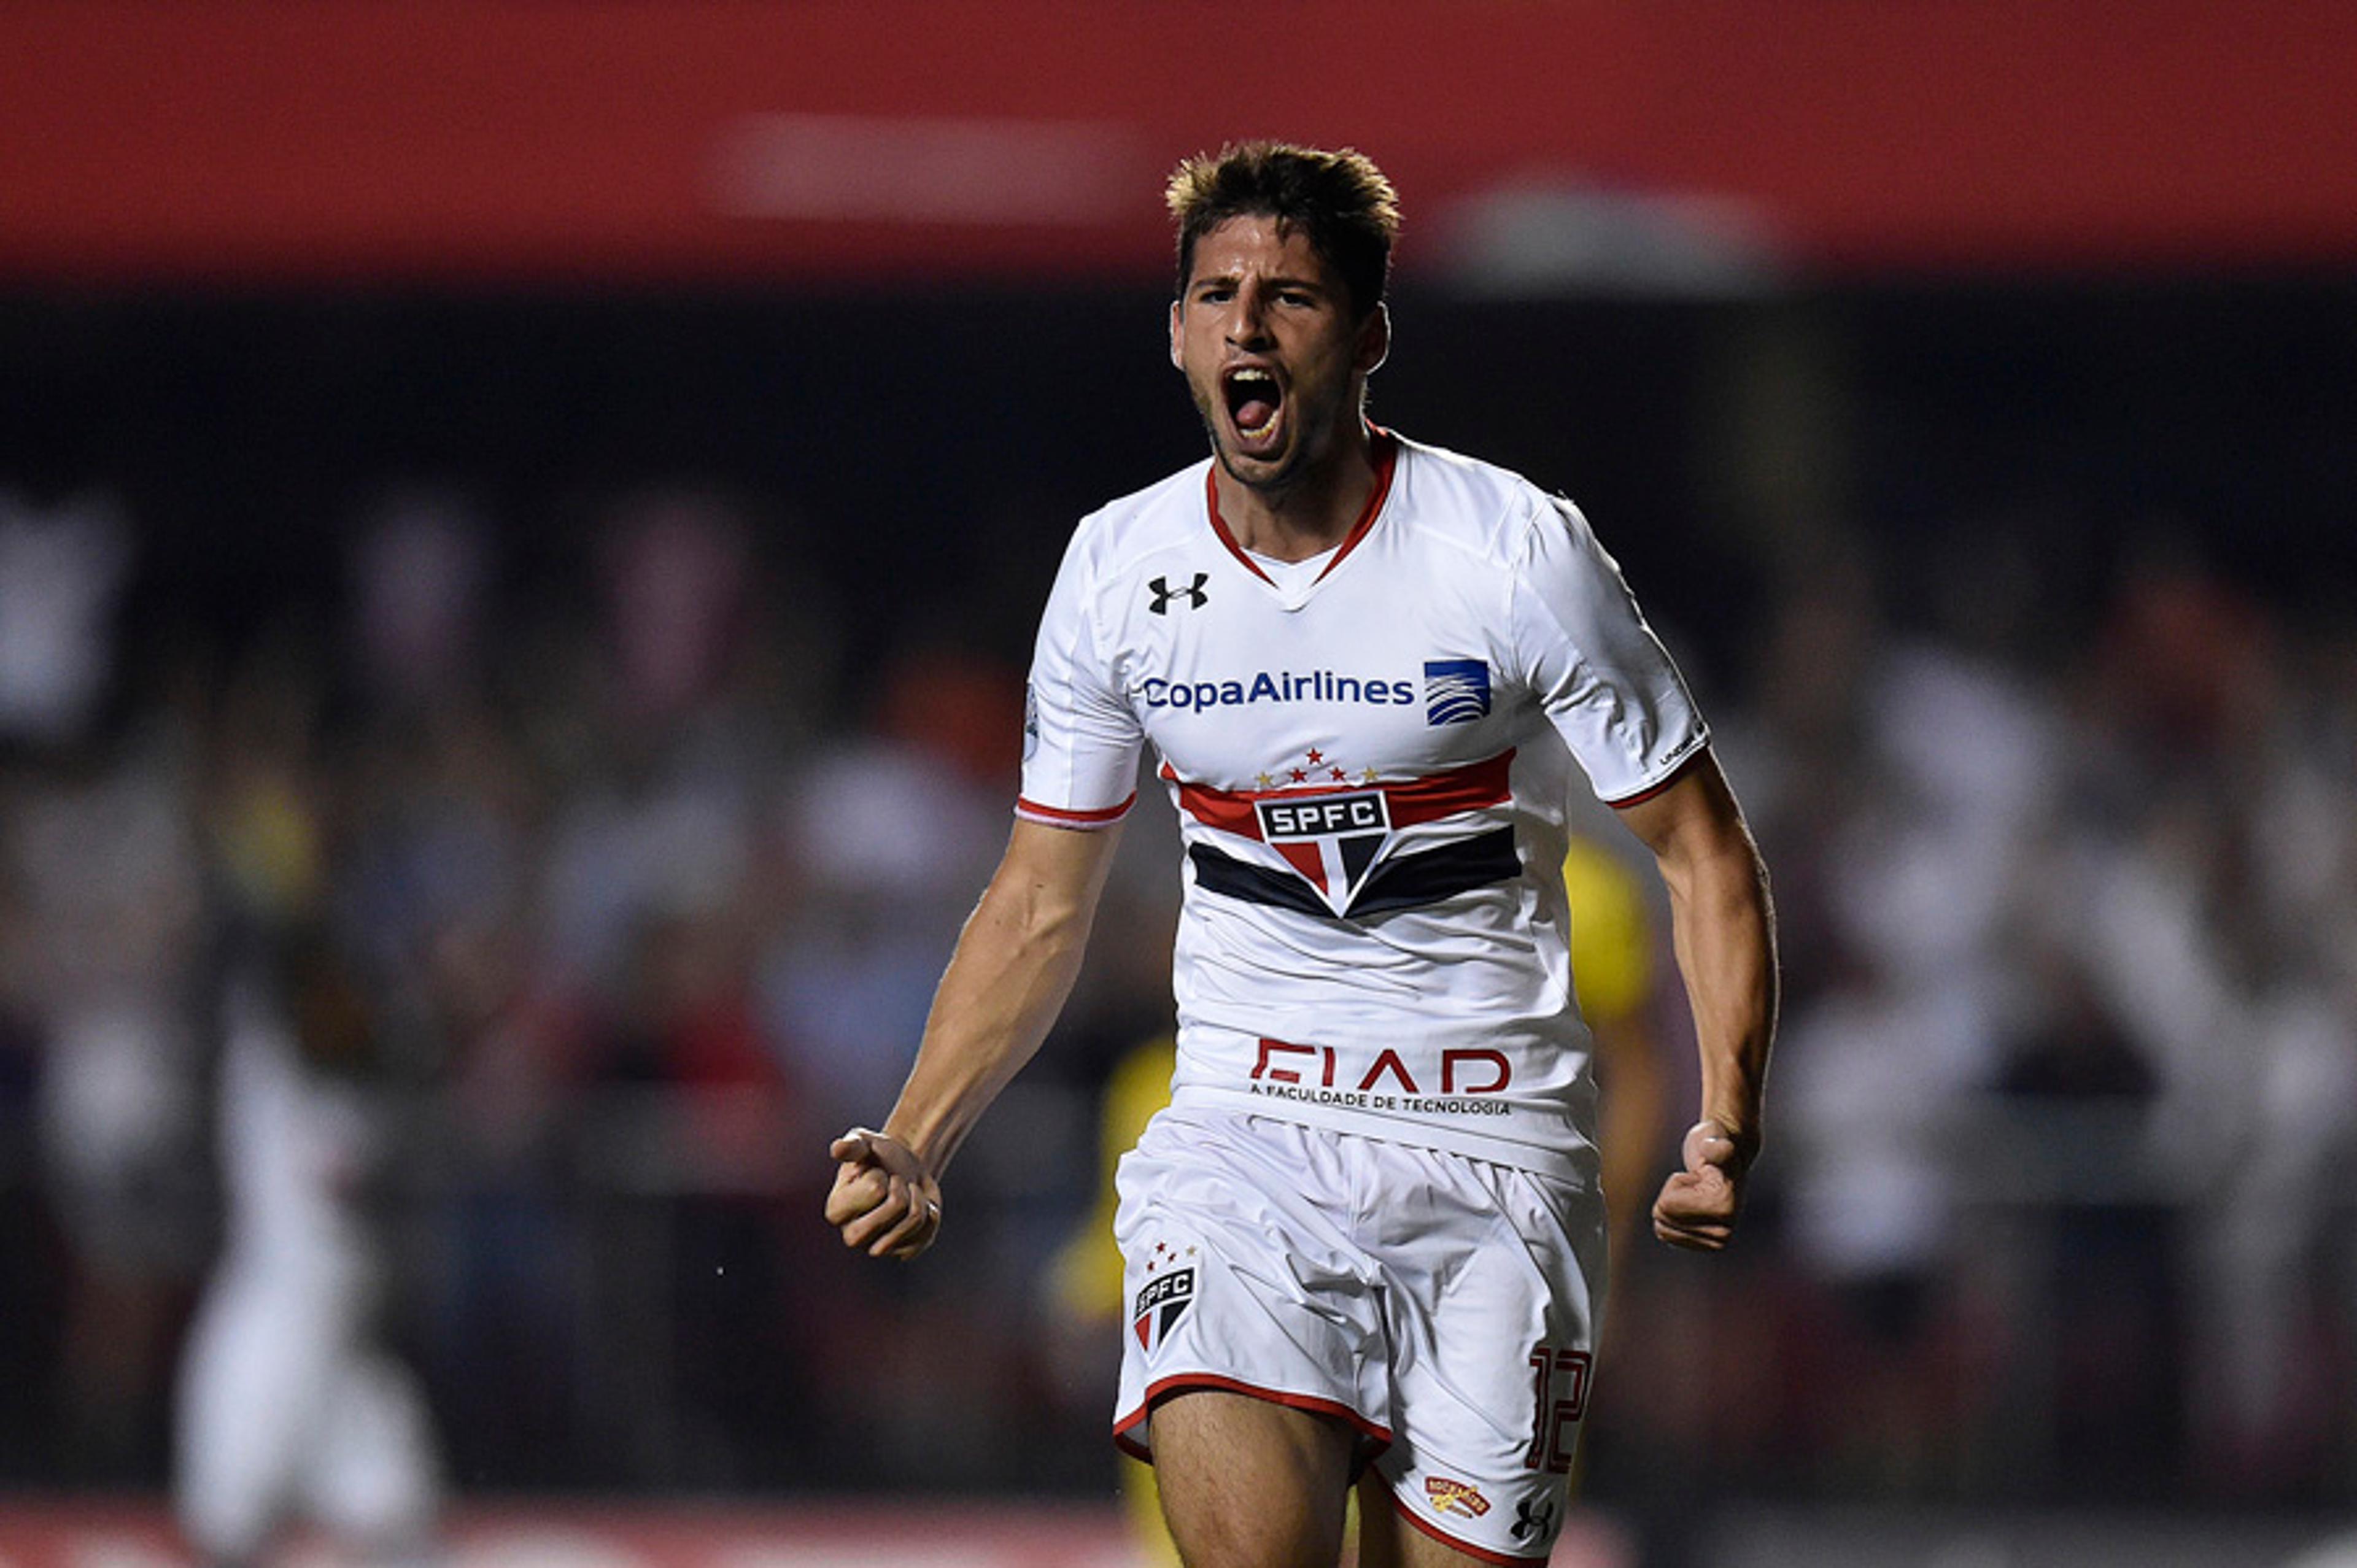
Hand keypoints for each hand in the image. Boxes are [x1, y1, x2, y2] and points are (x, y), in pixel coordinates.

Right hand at [825, 1127, 943, 1259]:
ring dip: (917, 1197)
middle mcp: (852, 1236)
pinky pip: (928, 1229)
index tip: (874, 1174)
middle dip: (902, 1186)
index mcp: (835, 1211)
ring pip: (915, 1218)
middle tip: (893, 1183)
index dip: (881, 1175)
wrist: (903, 1171)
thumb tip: (837, 1149)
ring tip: (904, 1194)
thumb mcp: (863, 1143)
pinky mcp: (904, 1253)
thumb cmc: (876, 1157)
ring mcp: (878, 1248)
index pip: (876, 1188)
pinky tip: (916, 1208)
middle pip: (897, 1205)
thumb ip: (851, 1145)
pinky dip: (929, 1211)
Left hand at [1652, 1118, 1750, 1251]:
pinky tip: (1692, 1206)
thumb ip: (1717, 1147)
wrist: (1727, 1159)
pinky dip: (1672, 1219)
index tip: (1700, 1176)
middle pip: (1663, 1218)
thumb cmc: (1715, 1146)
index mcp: (1723, 1209)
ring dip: (1673, 1207)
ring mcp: (1715, 1242)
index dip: (1676, 1183)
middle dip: (1673, 1196)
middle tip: (1698, 1185)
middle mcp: (1723, 1232)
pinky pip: (1667, 1236)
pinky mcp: (1705, 1246)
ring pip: (1662, 1228)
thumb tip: (1716, 1148)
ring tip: (1696, 1194)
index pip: (1666, 1205)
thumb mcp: (1714, 1141)